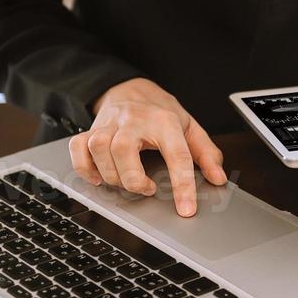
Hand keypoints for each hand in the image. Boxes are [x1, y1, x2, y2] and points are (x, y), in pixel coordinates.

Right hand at [70, 78, 226, 216]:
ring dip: (111, 174)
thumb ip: (206, 153)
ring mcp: (109, 123)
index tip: (186, 209)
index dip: (183, 186)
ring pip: (98, 148)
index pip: (176, 155)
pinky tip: (99, 177)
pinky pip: (78, 148)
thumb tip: (218, 177)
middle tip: (145, 188)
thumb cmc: (160, 111)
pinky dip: (85, 168)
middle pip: (122, 149)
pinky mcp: (91, 129)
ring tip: (125, 181)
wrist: (132, 88)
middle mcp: (134, 119)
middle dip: (132, 179)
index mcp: (164, 120)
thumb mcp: (189, 127)